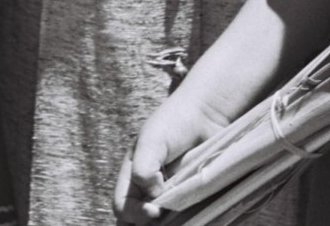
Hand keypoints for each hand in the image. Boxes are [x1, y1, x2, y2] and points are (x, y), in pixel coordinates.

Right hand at [114, 98, 232, 222]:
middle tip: (163, 218)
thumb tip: (154, 197)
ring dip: (167, 225)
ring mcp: (171, 198)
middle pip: (136, 222)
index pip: (122, 207)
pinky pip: (185, 220)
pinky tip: (194, 217)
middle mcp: (148, 191)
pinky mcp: (191, 201)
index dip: (135, 213)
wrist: (208, 115)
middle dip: (145, 225)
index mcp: (132, 177)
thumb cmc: (175, 122)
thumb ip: (144, 168)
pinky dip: (188, 222)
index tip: (156, 210)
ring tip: (179, 219)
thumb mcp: (152, 139)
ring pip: (160, 225)